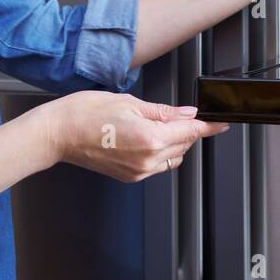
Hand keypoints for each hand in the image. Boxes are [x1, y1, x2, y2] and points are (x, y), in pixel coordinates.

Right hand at [42, 91, 228, 181]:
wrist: (59, 133)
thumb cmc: (86, 113)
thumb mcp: (129, 103)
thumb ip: (162, 112)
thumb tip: (186, 113)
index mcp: (150, 139)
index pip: (191, 132)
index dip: (209, 126)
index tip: (221, 123)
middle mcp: (147, 160)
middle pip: (184, 145)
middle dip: (186, 130)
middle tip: (176, 114)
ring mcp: (138, 171)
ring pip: (172, 157)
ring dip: (173, 142)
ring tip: (155, 124)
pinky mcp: (129, 176)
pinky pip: (156, 165)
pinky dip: (159, 151)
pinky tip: (144, 136)